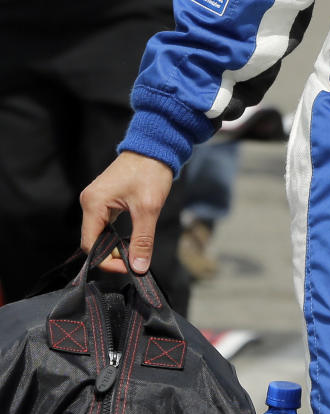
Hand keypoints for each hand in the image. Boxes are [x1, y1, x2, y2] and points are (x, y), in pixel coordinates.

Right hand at [80, 152, 173, 274]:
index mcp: (94, 203)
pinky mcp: (105, 198)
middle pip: (93, 240)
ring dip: (114, 245)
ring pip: (99, 233)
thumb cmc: (151, 171)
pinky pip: (105, 224)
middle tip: (132, 261)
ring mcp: (96, 199)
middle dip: (110, 254)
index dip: (106, 261)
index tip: (127, 267)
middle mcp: (89, 201)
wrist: (156, 146)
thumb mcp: (148, 208)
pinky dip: (115, 235)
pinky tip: (129, 239)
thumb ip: (142, 240)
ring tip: (133, 251)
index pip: (90, 245)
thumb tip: (138, 267)